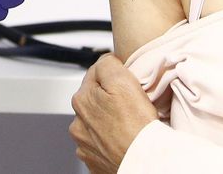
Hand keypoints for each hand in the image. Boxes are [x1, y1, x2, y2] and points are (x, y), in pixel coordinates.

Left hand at [70, 53, 158, 173]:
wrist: (144, 161)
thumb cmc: (136, 126)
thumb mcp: (122, 80)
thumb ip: (107, 63)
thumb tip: (104, 61)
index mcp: (81, 100)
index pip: (95, 75)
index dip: (114, 77)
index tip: (127, 86)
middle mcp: (78, 124)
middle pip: (96, 101)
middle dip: (110, 100)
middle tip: (130, 107)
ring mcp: (85, 145)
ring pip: (98, 124)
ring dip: (109, 122)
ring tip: (129, 126)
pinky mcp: (95, 162)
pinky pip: (102, 145)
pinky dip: (111, 142)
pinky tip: (124, 140)